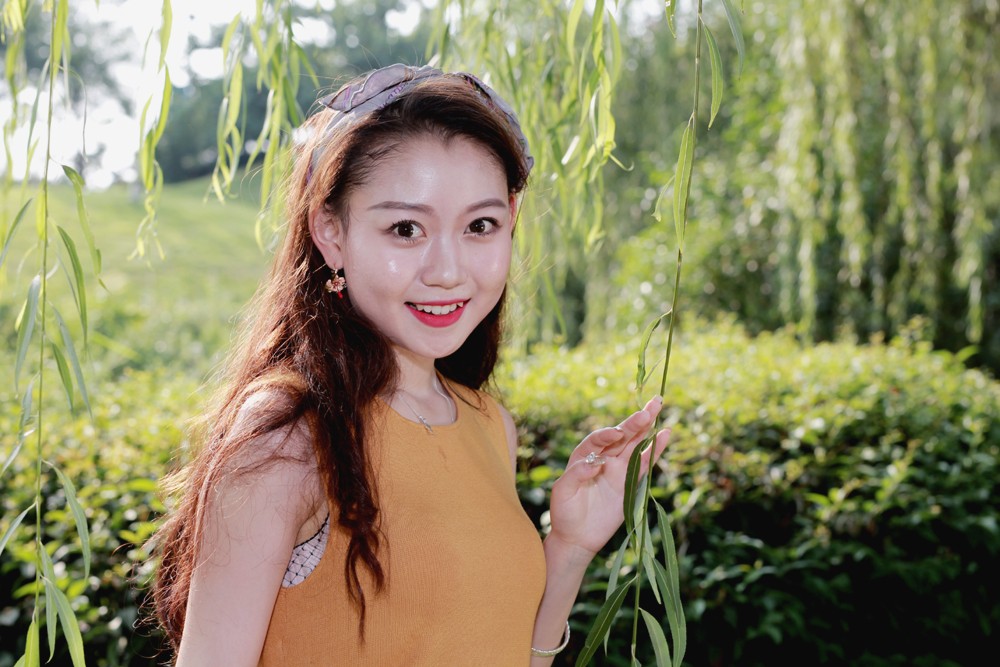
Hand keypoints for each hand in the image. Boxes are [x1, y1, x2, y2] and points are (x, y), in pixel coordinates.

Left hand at [546, 396, 669, 559]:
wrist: (577, 537)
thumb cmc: (565, 513)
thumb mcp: (562, 493)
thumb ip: (576, 476)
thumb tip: (594, 464)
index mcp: (584, 456)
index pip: (598, 440)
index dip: (607, 435)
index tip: (616, 434)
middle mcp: (603, 458)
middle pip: (622, 435)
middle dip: (635, 420)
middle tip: (651, 404)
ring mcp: (619, 469)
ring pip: (635, 443)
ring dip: (646, 426)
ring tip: (658, 407)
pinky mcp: (631, 482)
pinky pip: (645, 462)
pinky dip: (655, 449)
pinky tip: (665, 434)